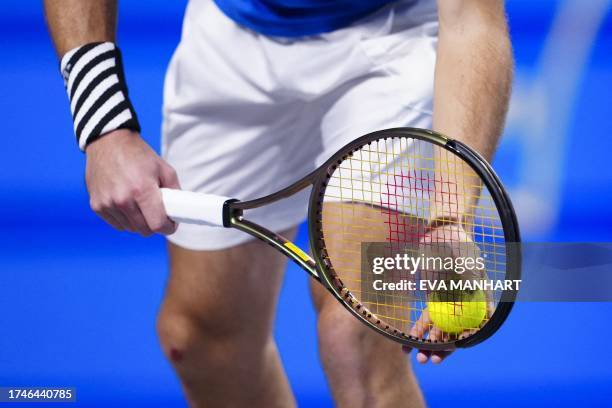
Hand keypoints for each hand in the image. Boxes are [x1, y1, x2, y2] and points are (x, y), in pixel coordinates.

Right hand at [85, 129, 179, 235]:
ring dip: (138, 222)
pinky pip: (116, 224)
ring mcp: (107, 203)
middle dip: (154, 224)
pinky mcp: (96, 205)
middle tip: (157, 212)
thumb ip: (175, 192)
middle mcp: (122, 199)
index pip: (157, 225)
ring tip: (140, 204)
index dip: (168, 227)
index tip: (171, 224)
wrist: (108, 141)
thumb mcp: (164, 168)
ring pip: (130, 228)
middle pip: (144, 230)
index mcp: (142, 190)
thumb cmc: (138, 154)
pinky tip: (127, 203)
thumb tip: (180, 211)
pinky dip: (124, 219)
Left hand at [403, 223, 485, 363]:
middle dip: (442, 350)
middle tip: (430, 360)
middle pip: (454, 333)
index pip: (473, 325)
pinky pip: (425, 321)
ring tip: (418, 358)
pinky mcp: (433, 301)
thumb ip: (468, 277)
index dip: (464, 339)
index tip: (453, 347)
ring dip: (428, 345)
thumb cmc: (456, 242)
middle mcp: (464, 305)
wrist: (441, 231)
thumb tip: (474, 301)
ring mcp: (448, 304)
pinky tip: (406, 345)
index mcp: (478, 298)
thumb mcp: (464, 257)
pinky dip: (417, 332)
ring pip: (438, 330)